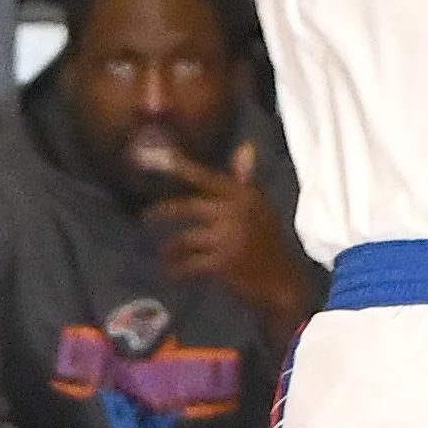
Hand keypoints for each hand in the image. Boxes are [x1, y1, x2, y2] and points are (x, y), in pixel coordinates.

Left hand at [148, 140, 310, 317]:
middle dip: (163, 212)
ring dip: (170, 249)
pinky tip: (171, 275)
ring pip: (185, 239)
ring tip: (163, 255)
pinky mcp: (222, 262)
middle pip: (189, 207)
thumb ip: (245, 179)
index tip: (157, 157)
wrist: (282, 280)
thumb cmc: (268, 242)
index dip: (180, 166)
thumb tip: (246, 146)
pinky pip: (188, 265)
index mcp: (244, 195)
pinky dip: (177, 271)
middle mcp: (235, 211)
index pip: (206, 177)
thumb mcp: (259, 207)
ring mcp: (228, 237)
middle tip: (146, 216)